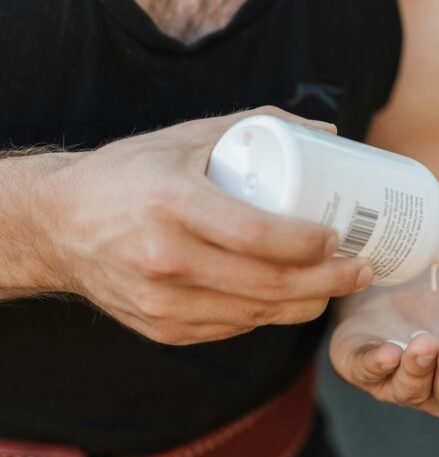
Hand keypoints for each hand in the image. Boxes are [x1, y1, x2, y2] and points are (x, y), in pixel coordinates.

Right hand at [39, 106, 373, 344]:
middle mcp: (165, 260)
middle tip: (362, 268)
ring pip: (259, 314)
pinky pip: (235, 327)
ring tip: (340, 284)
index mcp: (171, 204)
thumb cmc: (131, 174)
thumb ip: (257, 127)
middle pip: (269, 284)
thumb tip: (330, 134)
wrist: (59, 227)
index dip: (308, 243)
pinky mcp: (165, 329)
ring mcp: (163, 303)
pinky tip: (293, 299)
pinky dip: (272, 315)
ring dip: (310, 304)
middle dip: (330, 281)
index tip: (340, 236)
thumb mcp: (186, 138)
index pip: (257, 235)